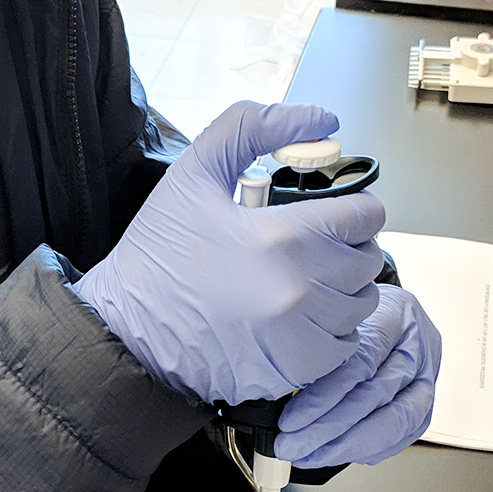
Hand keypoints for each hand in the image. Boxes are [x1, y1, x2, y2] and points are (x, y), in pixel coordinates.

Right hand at [72, 101, 384, 404]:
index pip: (365, 217)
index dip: (354, 207)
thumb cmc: (159, 255)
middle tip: (313, 242)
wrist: (124, 329)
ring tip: (301, 278)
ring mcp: (297, 339)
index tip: (334, 211)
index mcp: (280, 239)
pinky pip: (343, 345)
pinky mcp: (291, 372)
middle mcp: (297, 293)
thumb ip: (255, 128)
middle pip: (368, 260)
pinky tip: (295, 315)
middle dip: (347, 245)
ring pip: (360, 303)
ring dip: (342, 287)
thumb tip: (322, 119)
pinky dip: (330, 329)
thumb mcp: (195, 171)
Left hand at [276, 286, 439, 467]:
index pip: (359, 363)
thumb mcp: (339, 316)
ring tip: (310, 455)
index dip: (323, 398)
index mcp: (394, 317)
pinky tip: (338, 454)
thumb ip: (319, 347)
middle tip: (293, 445)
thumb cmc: (363, 316)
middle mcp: (415, 349)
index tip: (290, 421)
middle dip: (328, 429)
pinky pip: (401, 436)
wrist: (398, 316)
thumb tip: (278, 388)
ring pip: (392, 421)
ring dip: (346, 446)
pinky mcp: (425, 404)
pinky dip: (367, 449)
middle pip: (374, 396)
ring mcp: (426, 378)